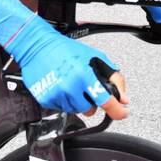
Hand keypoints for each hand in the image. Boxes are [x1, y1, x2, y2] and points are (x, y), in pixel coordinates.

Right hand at [9, 18, 130, 118]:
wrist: (37, 47)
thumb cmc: (65, 50)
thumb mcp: (95, 58)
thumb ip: (114, 79)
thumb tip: (123, 98)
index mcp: (84, 75)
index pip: (106, 101)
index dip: (117, 111)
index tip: (122, 113)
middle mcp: (70, 87)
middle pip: (89, 110)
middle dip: (91, 102)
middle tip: (85, 87)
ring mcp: (57, 94)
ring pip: (75, 110)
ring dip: (77, 101)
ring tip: (70, 83)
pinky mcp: (45, 99)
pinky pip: (60, 108)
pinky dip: (64, 100)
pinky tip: (60, 86)